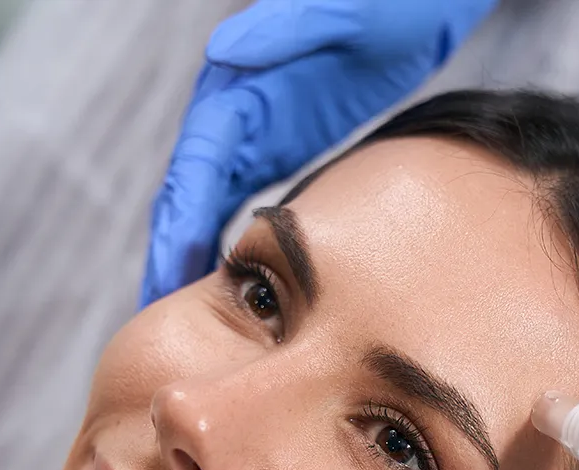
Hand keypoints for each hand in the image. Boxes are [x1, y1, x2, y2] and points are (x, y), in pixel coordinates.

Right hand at [141, 0, 496, 307]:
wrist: (409, 5)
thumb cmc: (380, 6)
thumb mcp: (340, 15)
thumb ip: (285, 29)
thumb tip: (223, 52)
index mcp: (239, 91)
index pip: (195, 167)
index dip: (179, 224)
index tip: (169, 276)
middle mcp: (236, 115)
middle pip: (191, 197)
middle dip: (174, 258)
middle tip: (168, 322)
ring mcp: (256, 133)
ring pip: (211, 208)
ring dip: (197, 263)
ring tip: (199, 327)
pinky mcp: (280, 146)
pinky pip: (244, 205)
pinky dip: (235, 247)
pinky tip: (242, 291)